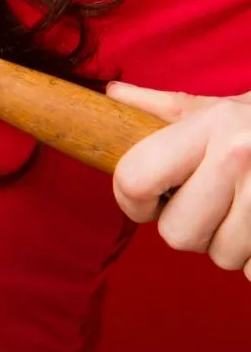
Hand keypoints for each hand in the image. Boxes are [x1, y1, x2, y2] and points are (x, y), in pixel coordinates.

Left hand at [107, 83, 250, 279]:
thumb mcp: (223, 107)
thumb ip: (166, 110)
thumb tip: (113, 94)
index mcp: (212, 125)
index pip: (132, 181)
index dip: (133, 202)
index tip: (152, 201)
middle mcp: (242, 155)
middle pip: (177, 234)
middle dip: (192, 227)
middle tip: (217, 203)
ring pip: (222, 257)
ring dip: (233, 244)